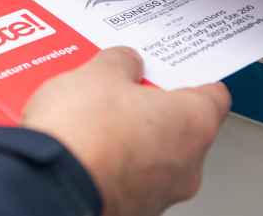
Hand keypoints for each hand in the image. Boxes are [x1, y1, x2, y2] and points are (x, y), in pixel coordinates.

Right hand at [22, 47, 230, 215]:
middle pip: (179, 126)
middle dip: (148, 107)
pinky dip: (107, 161)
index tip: (174, 70)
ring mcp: (157, 194)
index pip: (214, 95)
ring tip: (89, 115)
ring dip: (127, 136)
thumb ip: (121, 62)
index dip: (191, 78)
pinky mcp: (127, 209)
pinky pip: (123, 176)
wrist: (48, 185)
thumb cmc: (84, 135)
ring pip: (150, 154)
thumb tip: (125, 62)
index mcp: (192, 123)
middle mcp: (185, 165)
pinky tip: (80, 145)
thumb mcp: (99, 73)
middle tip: (119, 88)